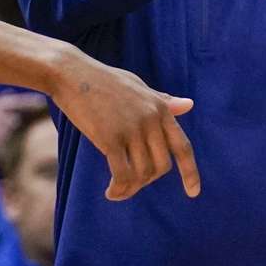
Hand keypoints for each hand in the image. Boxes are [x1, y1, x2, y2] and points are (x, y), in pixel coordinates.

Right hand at [49, 51, 198, 200]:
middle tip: (131, 182)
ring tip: (117, 190)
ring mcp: (132, 129)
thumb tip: (189, 105)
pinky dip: (119, 189)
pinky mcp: (111, 138)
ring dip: (131, 188)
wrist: (71, 73)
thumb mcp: (138, 87)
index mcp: (160, 108)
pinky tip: (110, 192)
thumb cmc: (103, 79)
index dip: (190, 172)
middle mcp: (150, 119)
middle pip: (161, 166)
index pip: (183, 147)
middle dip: (147, 180)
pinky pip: (123, 175)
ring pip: (142, 174)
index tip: (193, 193)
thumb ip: (162, 101)